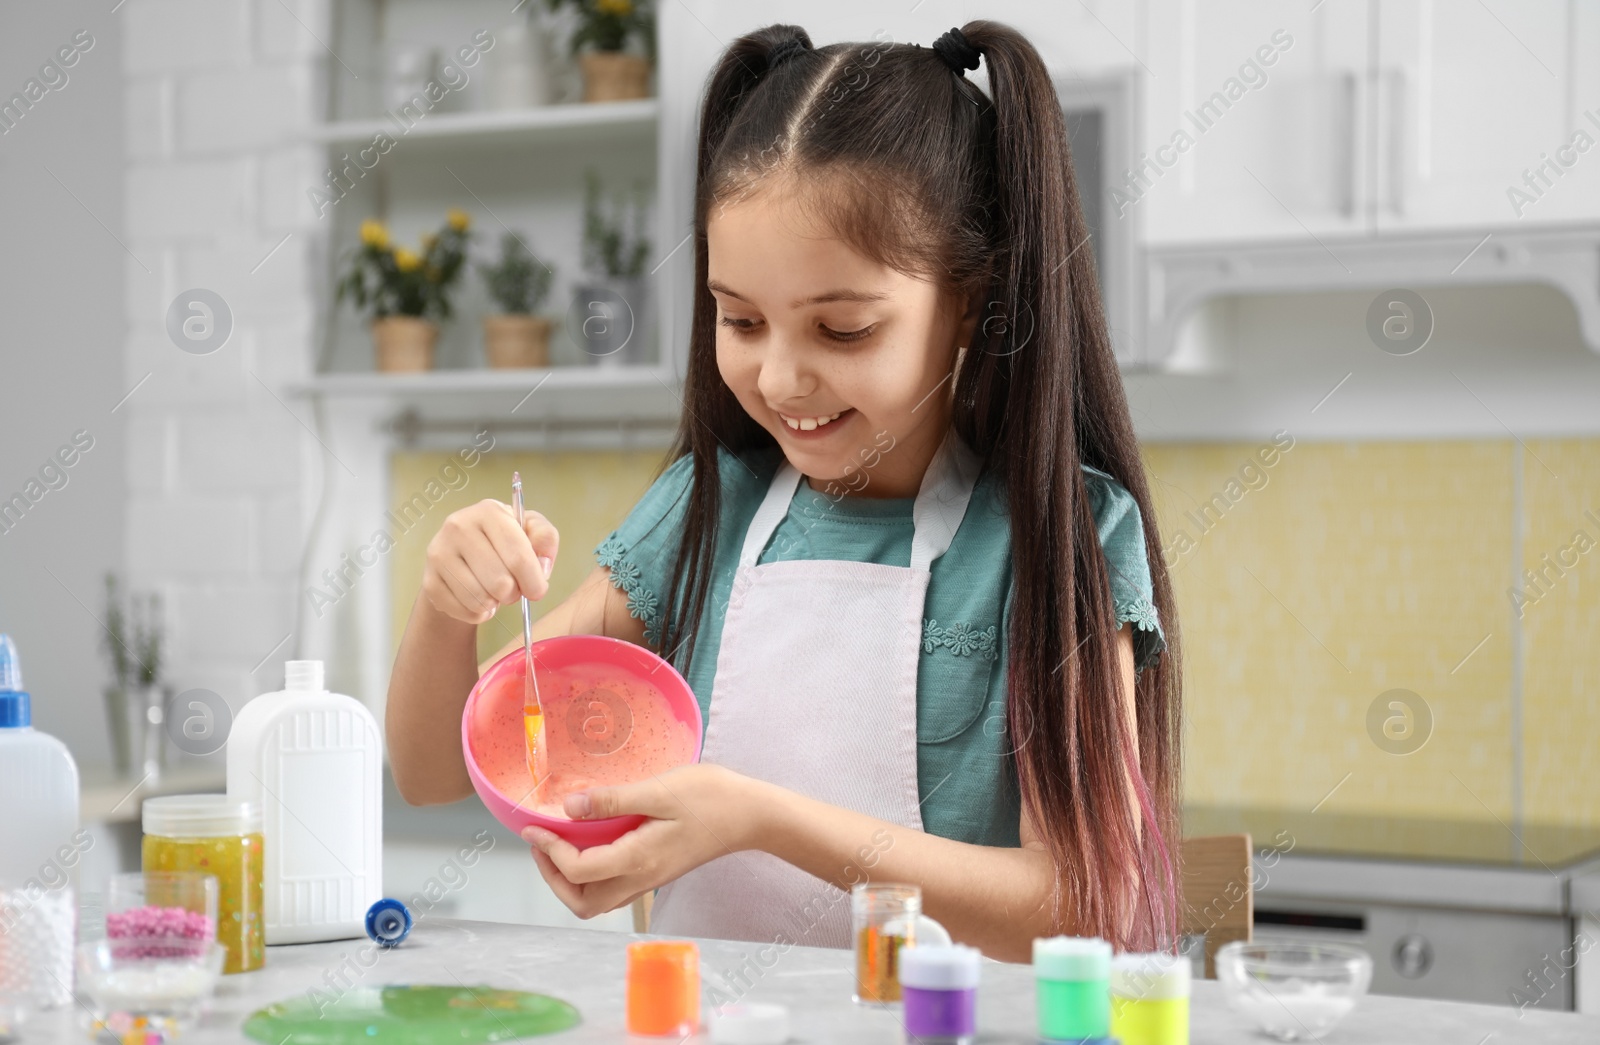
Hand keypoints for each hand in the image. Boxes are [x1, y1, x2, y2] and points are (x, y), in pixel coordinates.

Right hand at [422, 499, 557, 624]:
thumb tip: (542, 565)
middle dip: (514, 593)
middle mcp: (458, 527)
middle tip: (513, 588)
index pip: (518, 556)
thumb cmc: (503, 541)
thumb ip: (545, 540)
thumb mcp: (530, 530)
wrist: (464, 552)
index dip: (533, 580)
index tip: (538, 590)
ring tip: (495, 592)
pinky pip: (464, 611)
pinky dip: (478, 613)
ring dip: (495, 603)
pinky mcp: (429, 580)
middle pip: (499, 582)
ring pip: (480, 600)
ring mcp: (439, 553)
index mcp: (489, 512)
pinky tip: (479, 599)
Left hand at [520, 764, 763, 919]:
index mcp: (639, 859)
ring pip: (597, 901)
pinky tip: (591, 843)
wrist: (751, 815)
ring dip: (570, 880)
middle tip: (543, 844)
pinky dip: (590, 874)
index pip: (579, 870)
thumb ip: (613, 800)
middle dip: (553, 877)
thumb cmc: (712, 797)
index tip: (535, 826)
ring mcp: (649, 879)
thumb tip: (569, 807)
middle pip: (583, 903)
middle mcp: (641, 878)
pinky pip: (612, 888)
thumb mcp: (660, 790)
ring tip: (560, 844)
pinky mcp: (656, 872)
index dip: (549, 851)